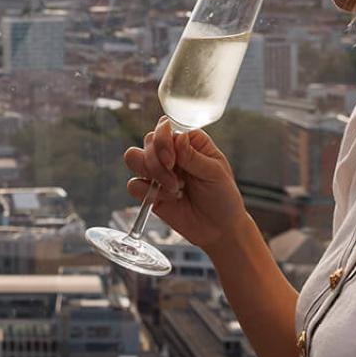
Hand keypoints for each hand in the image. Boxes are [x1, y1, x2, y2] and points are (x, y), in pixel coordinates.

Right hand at [122, 117, 246, 252]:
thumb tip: (178, 137)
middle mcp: (171, 153)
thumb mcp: (215, 173)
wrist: (219, 229)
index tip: (172, 160)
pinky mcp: (149, 192)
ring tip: (174, 189)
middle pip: (147, 141)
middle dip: (157, 161)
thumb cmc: (223, 197)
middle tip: (177, 180)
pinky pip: (133, 184)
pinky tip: (168, 199)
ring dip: (152, 174)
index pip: (165, 128)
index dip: (162, 141)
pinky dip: (147, 192)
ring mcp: (158, 172)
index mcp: (188, 142)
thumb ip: (193, 156)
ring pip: (133, 158)